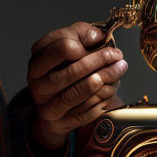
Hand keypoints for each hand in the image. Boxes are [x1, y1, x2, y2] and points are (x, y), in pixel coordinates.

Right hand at [27, 22, 126, 149]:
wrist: (58, 102)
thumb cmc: (67, 67)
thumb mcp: (71, 44)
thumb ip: (81, 34)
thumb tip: (96, 36)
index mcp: (37, 62)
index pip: (59, 48)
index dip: (82, 44)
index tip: (101, 41)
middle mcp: (37, 85)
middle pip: (67, 74)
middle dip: (97, 62)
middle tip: (117, 55)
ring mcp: (46, 106)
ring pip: (75, 95)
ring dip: (102, 80)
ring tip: (119, 69)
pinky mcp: (59, 123)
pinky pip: (83, 113)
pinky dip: (101, 100)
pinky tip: (111, 88)